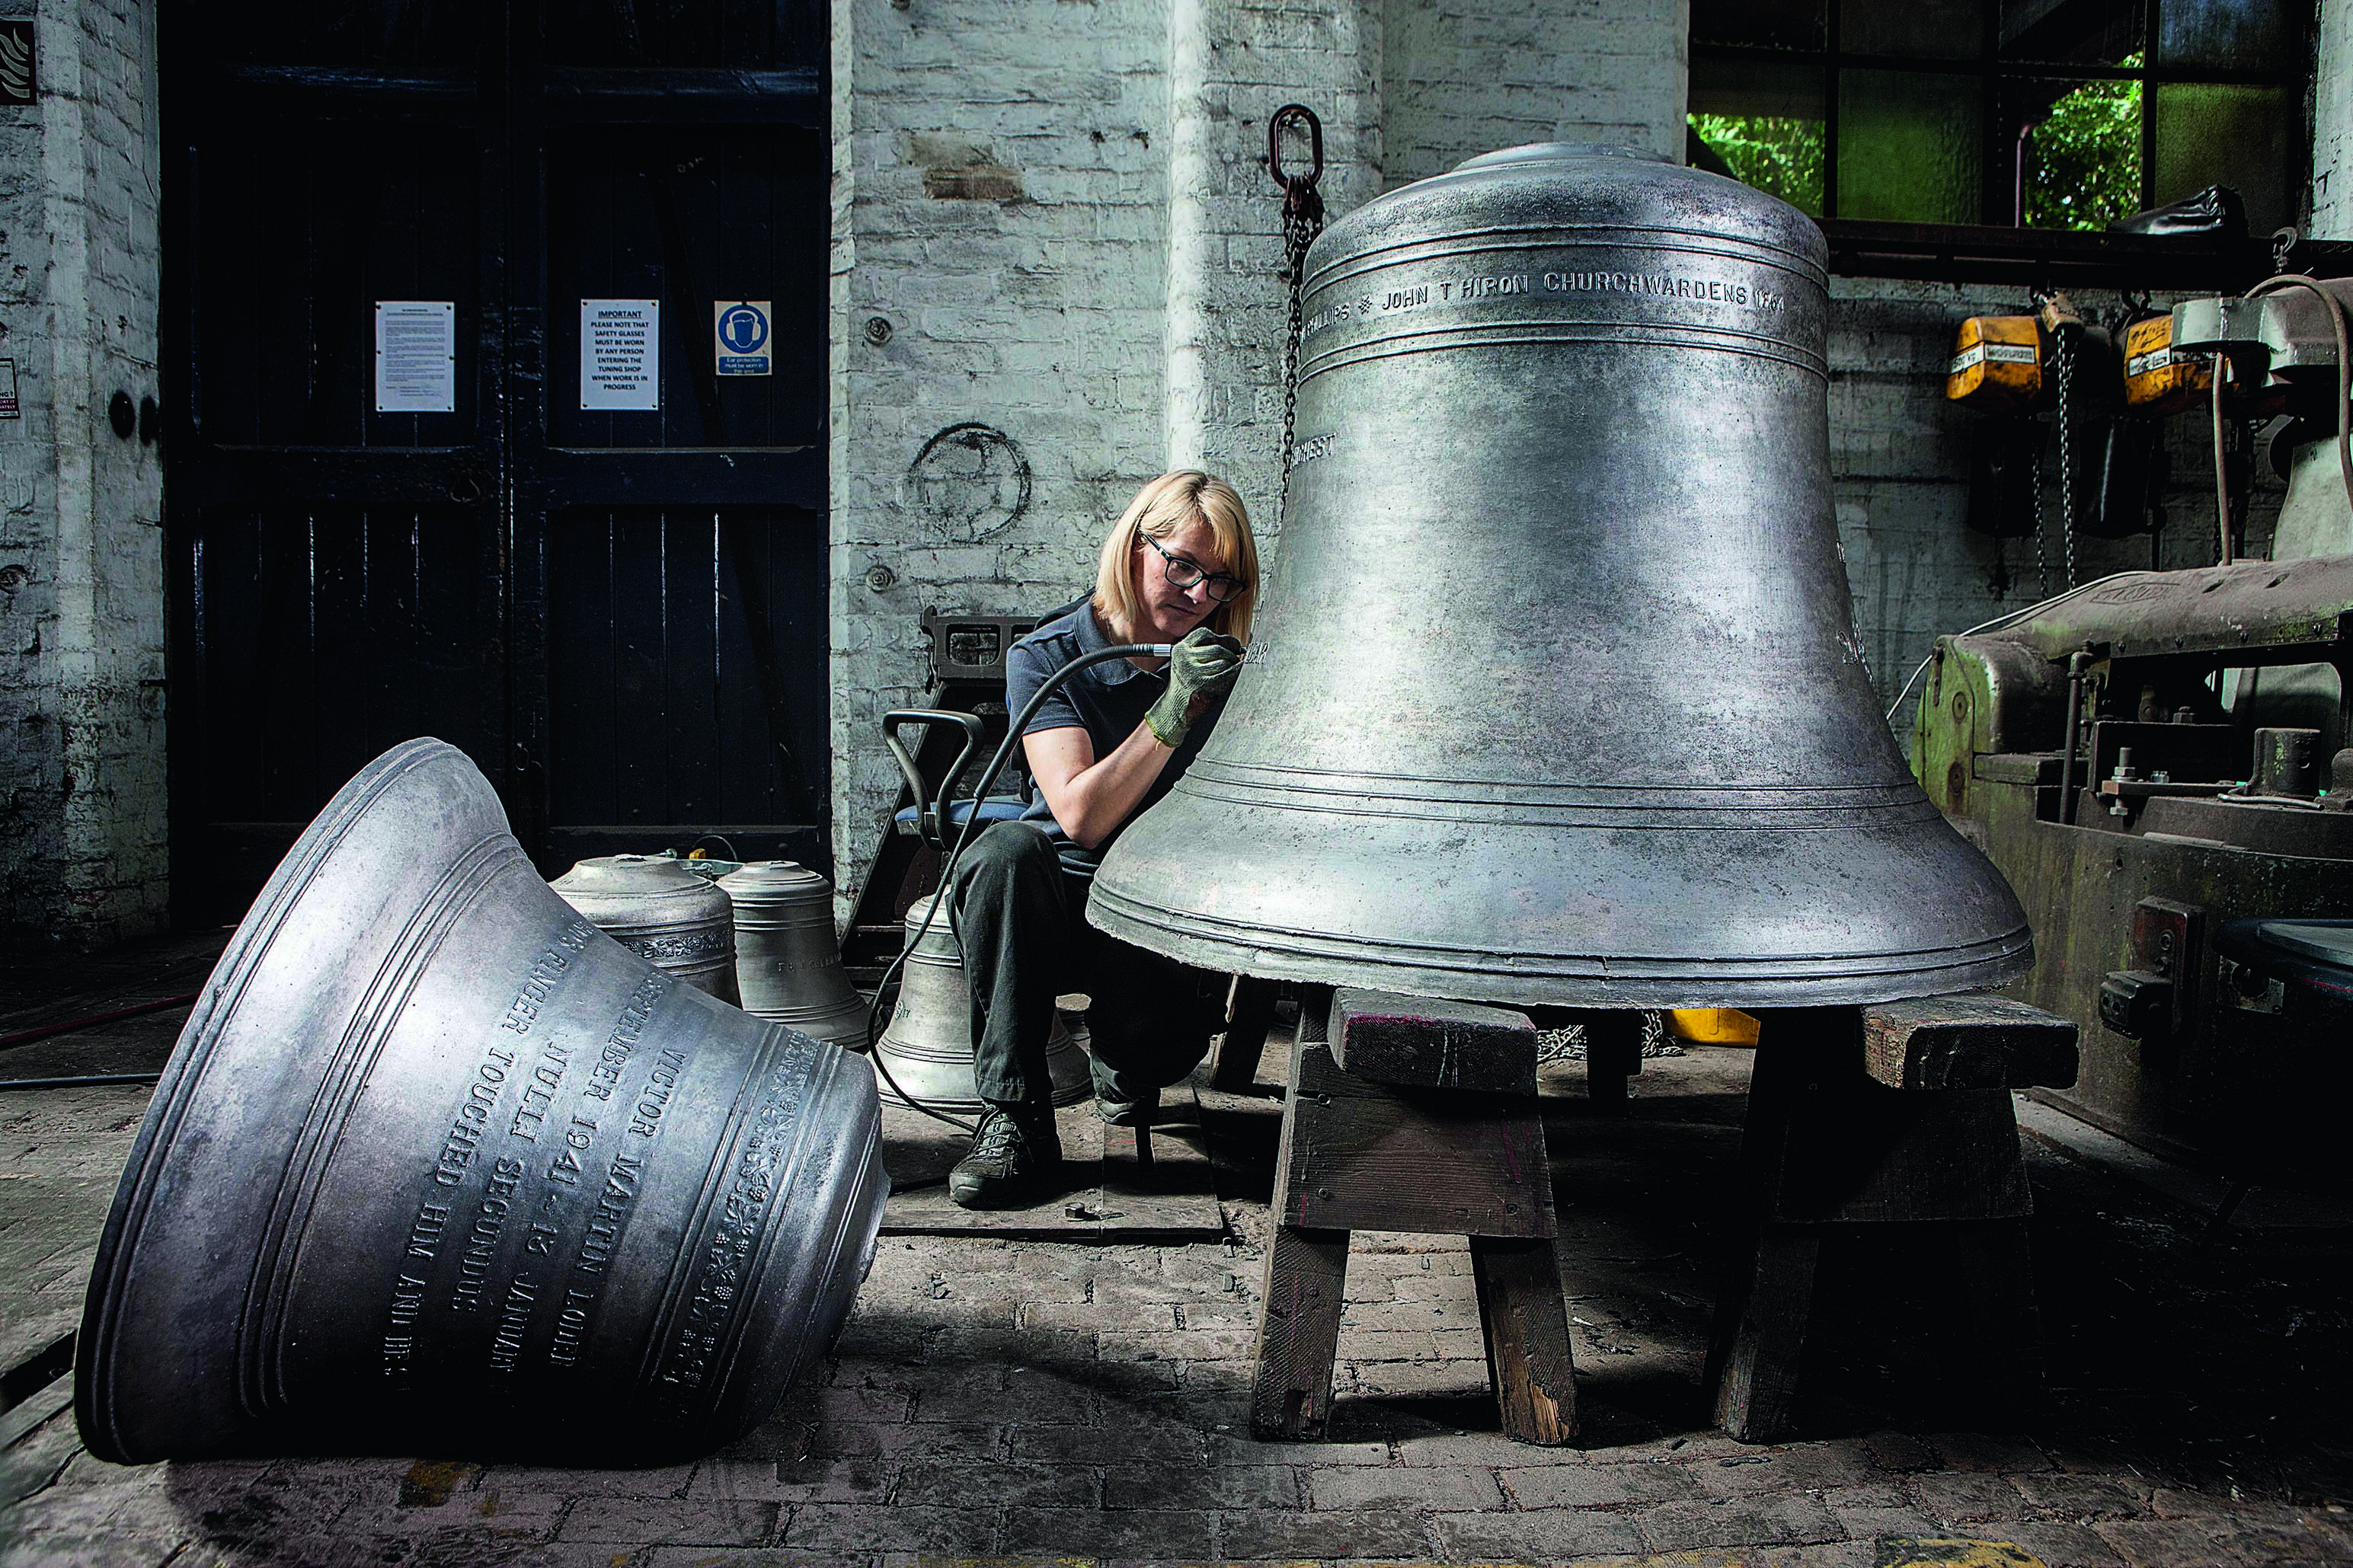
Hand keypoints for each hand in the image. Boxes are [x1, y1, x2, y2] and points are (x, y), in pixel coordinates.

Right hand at [1144, 628, 1245, 747]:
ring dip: (1233, 665)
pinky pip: (1227, 674)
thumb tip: (1233, 645)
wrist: (1176, 708)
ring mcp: (1193, 671)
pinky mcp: (1202, 683)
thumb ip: (1204, 651)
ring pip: (1223, 661)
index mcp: (1180, 650)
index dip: (1222, 638)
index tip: (1234, 644)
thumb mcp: (1188, 663)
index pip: (1204, 634)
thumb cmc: (1187, 686)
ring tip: (1233, 670)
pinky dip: (1236, 672)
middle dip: (1231, 654)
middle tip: (1237, 660)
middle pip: (1217, 648)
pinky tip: (1238, 673)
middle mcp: (1185, 658)